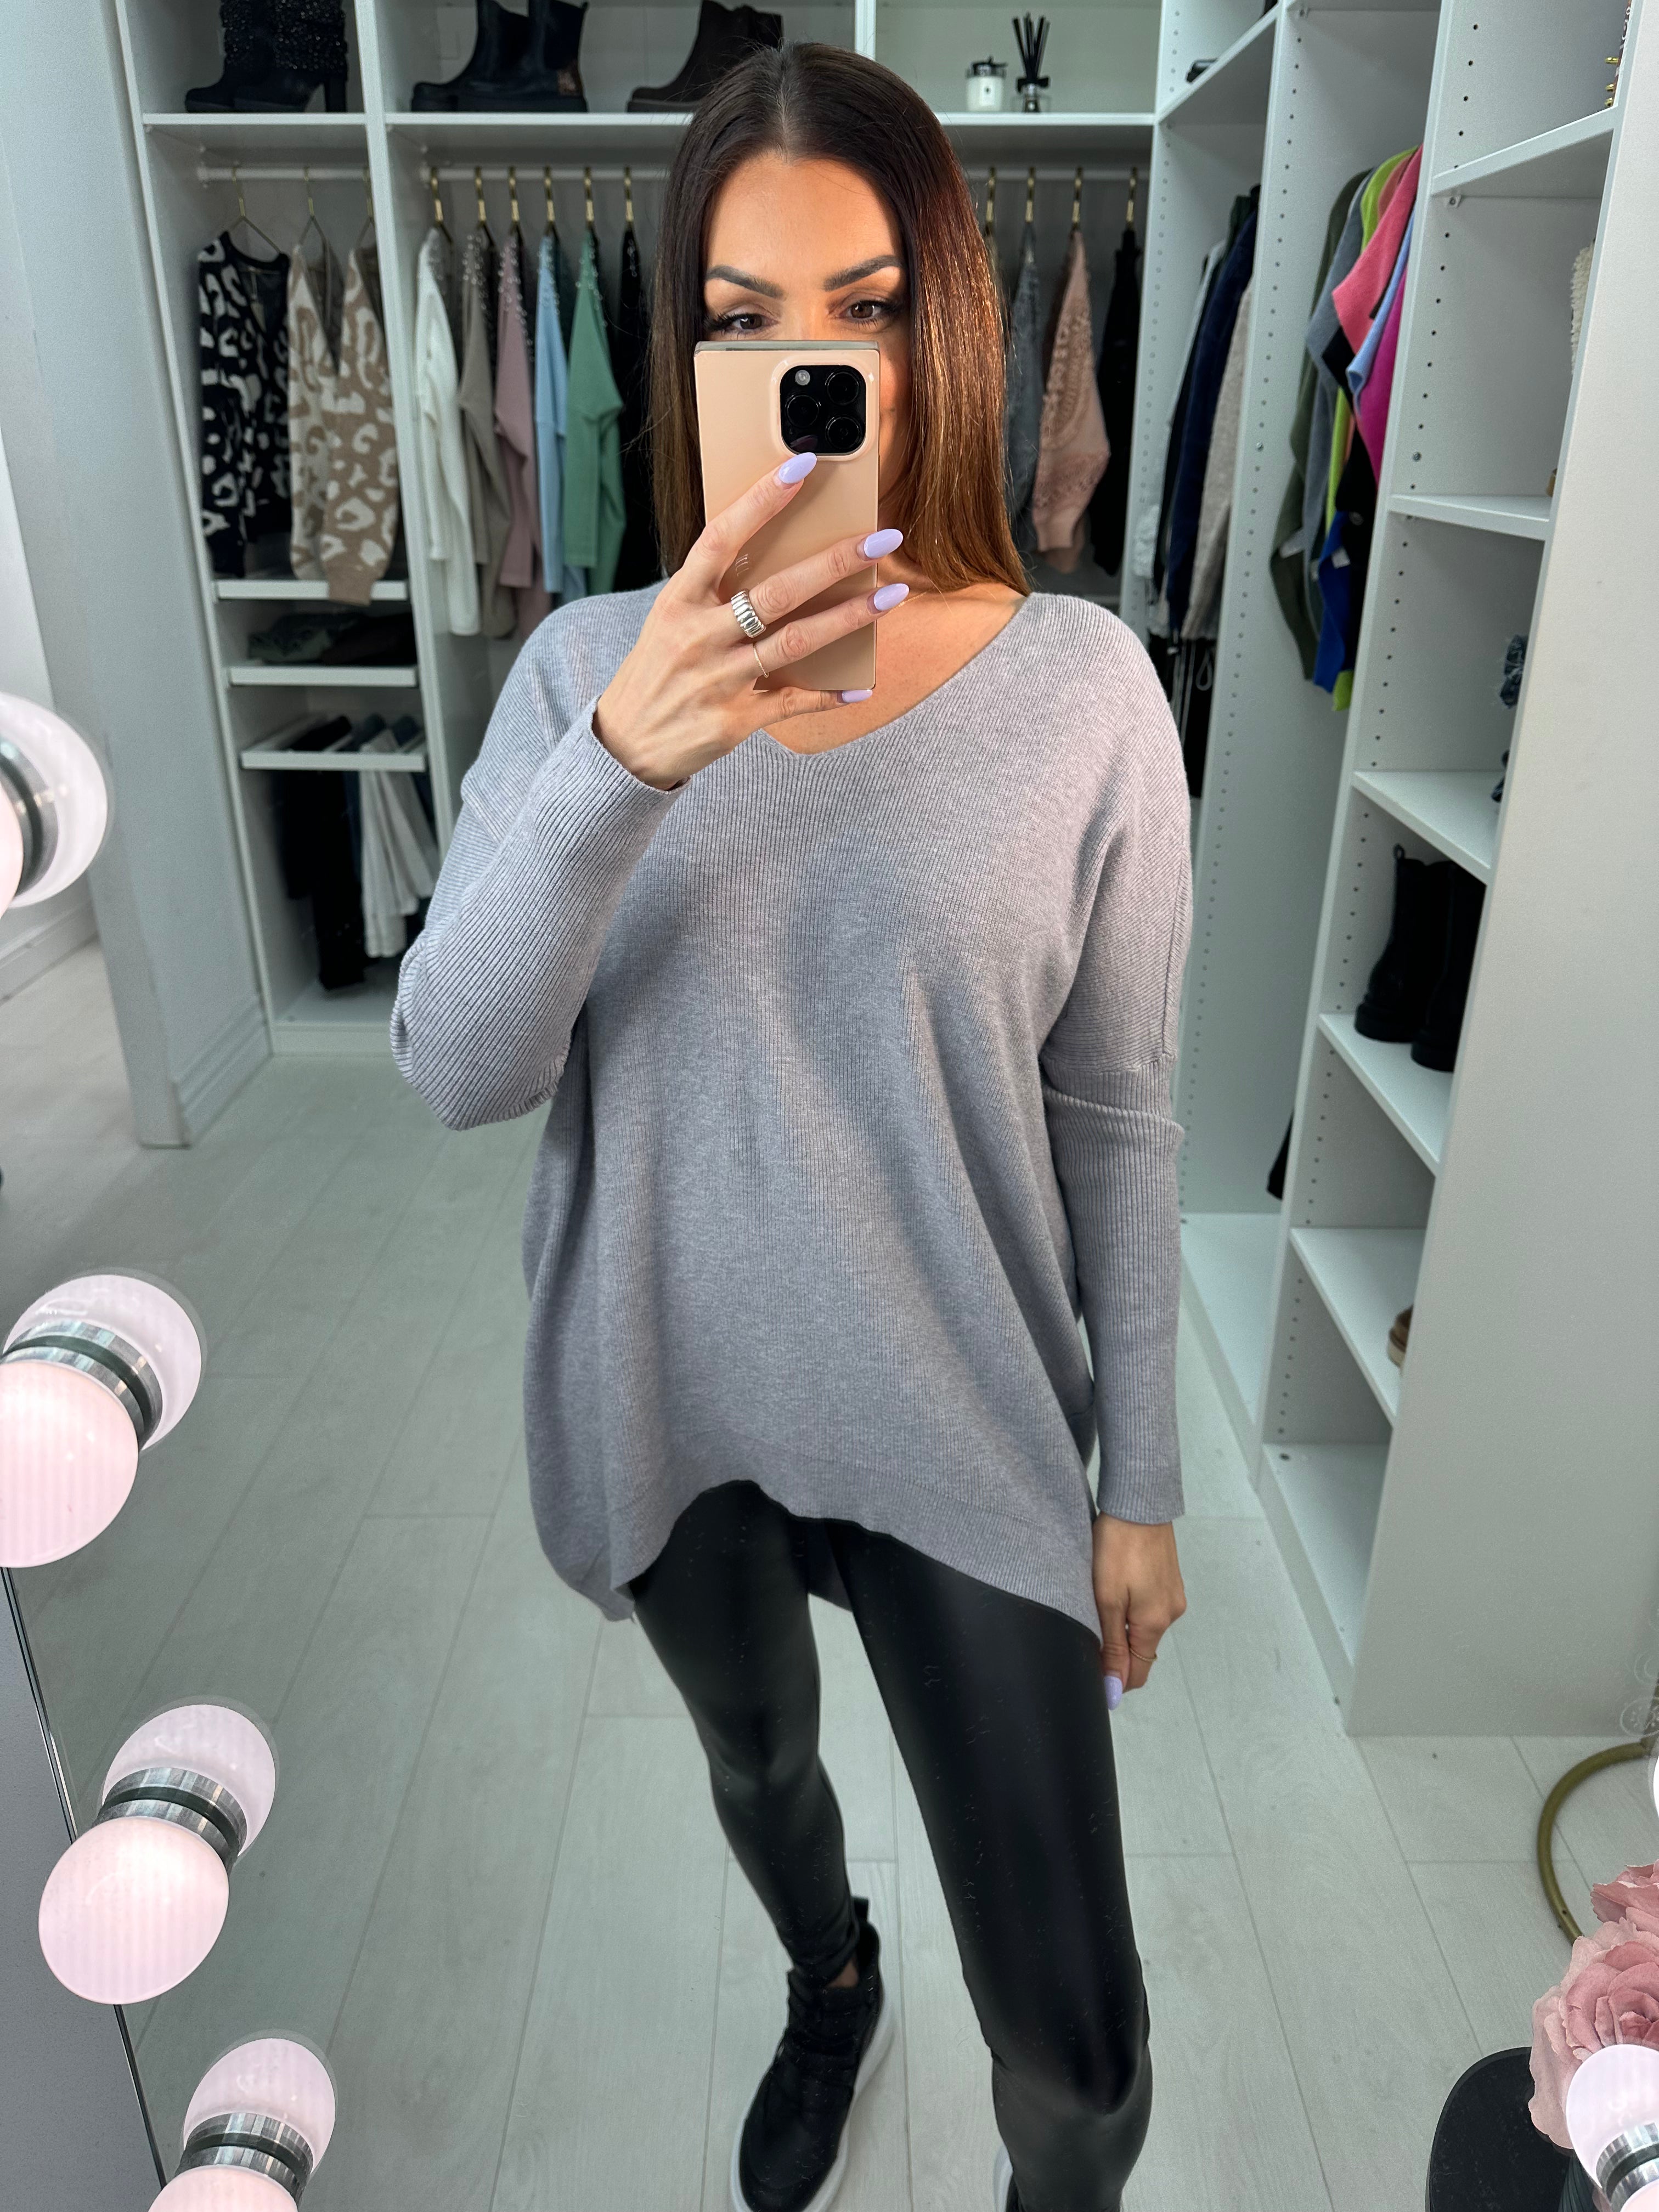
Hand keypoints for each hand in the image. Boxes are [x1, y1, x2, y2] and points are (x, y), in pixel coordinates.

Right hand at [592, 452, 907, 790]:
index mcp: (679, 600)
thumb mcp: (670, 620)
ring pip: (794, 642)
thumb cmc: (657, 671)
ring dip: (847, 618)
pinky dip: (828, 696)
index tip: (801, 466)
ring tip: (890, 597)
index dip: (761, 501)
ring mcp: (718, 679)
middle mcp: (699, 635)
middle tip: (881, 539)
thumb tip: (773, 553)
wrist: (626, 743)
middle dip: (833, 563)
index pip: (721, 539)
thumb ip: (712, 591)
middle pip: (775, 591)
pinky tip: (861, 687)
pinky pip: (791, 703)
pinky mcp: (733, 720)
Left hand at [1093, 1517, 1185, 1710]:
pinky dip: (1131, 1607)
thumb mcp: (1106, 1599)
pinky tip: (1116, 1586)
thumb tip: (1116, 1689)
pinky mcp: (1170, 1581)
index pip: (1137, 1673)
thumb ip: (1112, 1645)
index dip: (1113, 1678)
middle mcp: (1171, 1614)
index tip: (1088, 1668)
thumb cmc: (1117, 1546)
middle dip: (1115, 1650)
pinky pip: (1149, 1608)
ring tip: (1100, 1598)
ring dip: (1121, 1625)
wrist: (1138, 1501)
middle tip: (1087, 1623)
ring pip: (1143, 1628)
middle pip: (1141, 1651)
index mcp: (1155, 1623)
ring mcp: (1173, 1596)